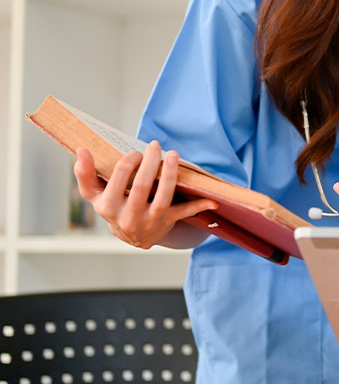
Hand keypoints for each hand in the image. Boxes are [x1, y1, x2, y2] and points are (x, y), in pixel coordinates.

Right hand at [73, 141, 217, 248]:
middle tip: (155, 145)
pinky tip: (213, 200)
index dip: (128, 162)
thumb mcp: (95, 194)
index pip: (118, 178)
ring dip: (170, 175)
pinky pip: (184, 213)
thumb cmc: (112, 206)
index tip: (135, 152)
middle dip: (149, 163)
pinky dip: (199, 206)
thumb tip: (81, 150)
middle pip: (140, 186)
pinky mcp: (167, 222)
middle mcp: (127, 216)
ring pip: (162, 197)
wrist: (132, 237)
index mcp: (107, 206)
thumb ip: (85, 174)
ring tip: (174, 155)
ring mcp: (149, 220)